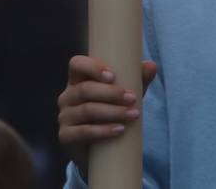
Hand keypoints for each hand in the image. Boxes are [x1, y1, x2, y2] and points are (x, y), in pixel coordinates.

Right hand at [57, 54, 157, 179]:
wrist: (102, 150)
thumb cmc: (112, 113)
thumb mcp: (124, 95)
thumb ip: (138, 79)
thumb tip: (151, 65)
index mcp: (78, 80)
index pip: (77, 64)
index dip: (92, 67)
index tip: (113, 76)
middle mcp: (67, 96)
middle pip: (85, 89)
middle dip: (111, 93)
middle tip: (133, 98)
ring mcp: (64, 116)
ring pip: (87, 110)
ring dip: (113, 112)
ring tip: (133, 115)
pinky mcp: (65, 136)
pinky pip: (83, 132)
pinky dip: (103, 131)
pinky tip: (119, 130)